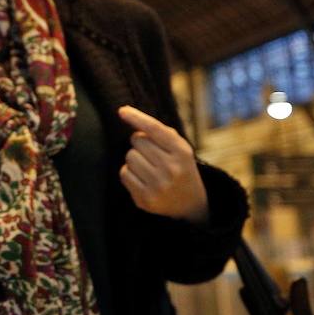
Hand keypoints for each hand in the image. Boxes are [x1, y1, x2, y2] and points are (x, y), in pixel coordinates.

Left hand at [117, 105, 208, 224]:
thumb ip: (160, 132)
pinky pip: (124, 174)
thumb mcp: (180, 149)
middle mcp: (171, 168)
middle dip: (140, 144)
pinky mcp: (146, 199)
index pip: (155, 129)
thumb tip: (128, 114)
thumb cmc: (180, 168)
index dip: (137, 118)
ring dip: (134, 159)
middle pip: (137, 141)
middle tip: (151, 154)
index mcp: (182, 152)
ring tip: (149, 168)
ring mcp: (158, 185)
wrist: (191, 204)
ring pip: (129, 157)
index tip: (122, 110)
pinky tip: (143, 179)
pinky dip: (129, 173)